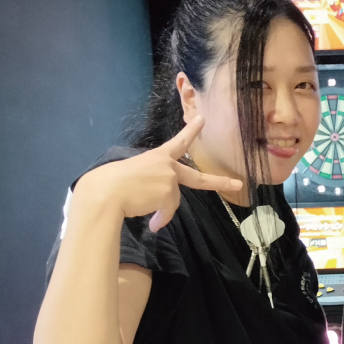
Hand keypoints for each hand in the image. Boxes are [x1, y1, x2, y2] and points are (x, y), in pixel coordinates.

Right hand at [74, 118, 237, 231]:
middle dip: (219, 182)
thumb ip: (152, 184)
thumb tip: (158, 207)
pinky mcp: (169, 193)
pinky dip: (160, 219)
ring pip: (172, 201)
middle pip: (198, 178)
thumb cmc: (111, 182)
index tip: (203, 119)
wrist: (107, 190)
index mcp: (157, 156)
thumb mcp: (134, 175)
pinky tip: (151, 223)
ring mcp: (170, 179)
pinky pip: (167, 212)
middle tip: (237, 184)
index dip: (191, 131)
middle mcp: (167, 165)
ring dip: (161, 210)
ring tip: (144, 210)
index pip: (178, 142)